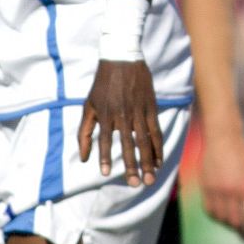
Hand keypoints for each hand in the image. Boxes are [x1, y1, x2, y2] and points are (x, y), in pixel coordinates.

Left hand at [79, 60, 163, 185]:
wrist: (122, 60)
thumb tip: (84, 158)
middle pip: (129, 145)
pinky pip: (156, 131)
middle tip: (137, 184)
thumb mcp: (88, 106)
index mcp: (105, 114)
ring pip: (145, 141)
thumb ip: (84, 132)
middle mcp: (123, 115)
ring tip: (151, 177)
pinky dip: (158, 147)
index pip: (104, 141)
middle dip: (132, 166)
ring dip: (148, 161)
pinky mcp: (151, 108)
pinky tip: (159, 160)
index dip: (105, 157)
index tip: (106, 174)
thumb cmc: (102, 85)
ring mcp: (139, 112)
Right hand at [198, 128, 243, 240]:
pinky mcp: (205, 187)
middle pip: (236, 221)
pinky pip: (209, 209)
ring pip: (222, 217)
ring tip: (237, 227)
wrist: (223, 138)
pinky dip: (217, 216)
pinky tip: (223, 217)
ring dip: (230, 225)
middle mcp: (231, 191)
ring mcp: (216, 190)